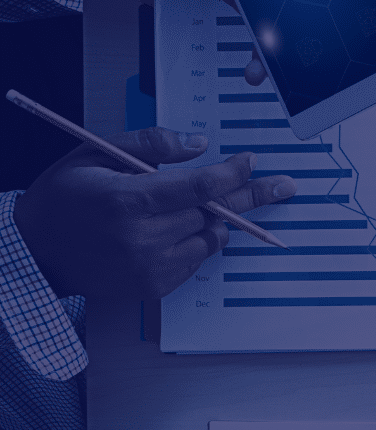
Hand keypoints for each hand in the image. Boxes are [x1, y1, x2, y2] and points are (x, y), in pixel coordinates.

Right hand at [11, 127, 295, 299]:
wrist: (37, 252)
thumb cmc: (65, 196)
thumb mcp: (95, 153)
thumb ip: (149, 144)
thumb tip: (198, 145)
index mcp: (126, 199)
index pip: (197, 187)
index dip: (231, 174)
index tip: (250, 162)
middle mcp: (141, 237)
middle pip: (212, 213)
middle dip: (247, 196)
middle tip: (284, 186)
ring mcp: (150, 266)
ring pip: (209, 236)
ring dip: (215, 218)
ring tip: (203, 205)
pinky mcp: (154, 286)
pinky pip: (196, 258)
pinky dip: (198, 240)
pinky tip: (178, 228)